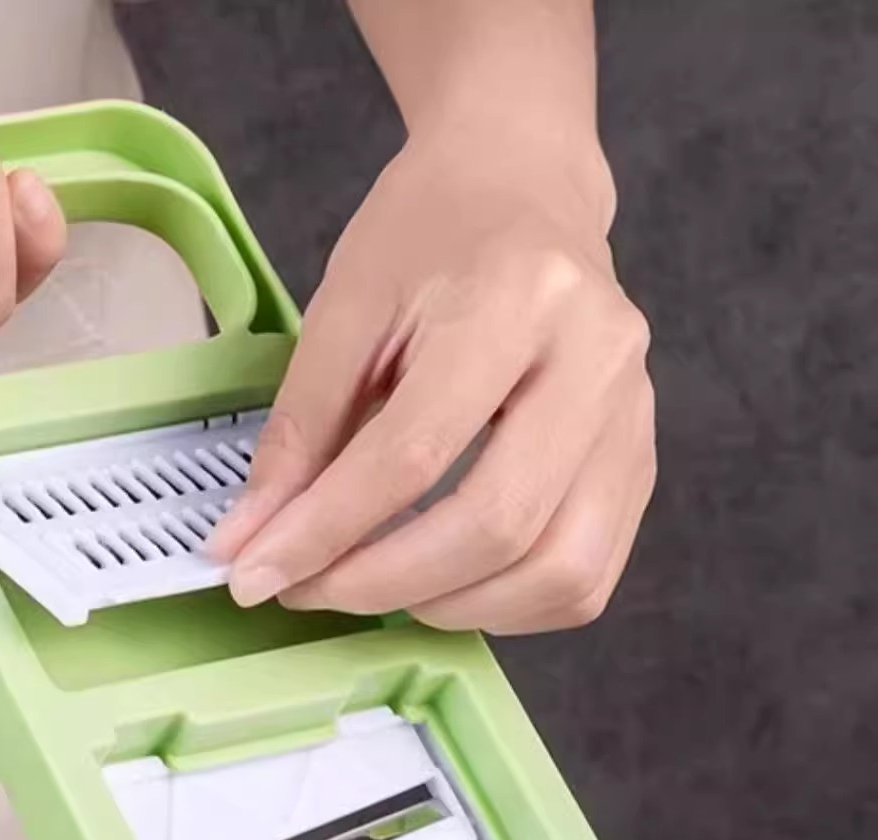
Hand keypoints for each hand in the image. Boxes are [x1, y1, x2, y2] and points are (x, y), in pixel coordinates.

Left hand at [214, 131, 654, 633]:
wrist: (522, 184)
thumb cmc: (430, 236)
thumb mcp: (344, 310)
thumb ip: (297, 435)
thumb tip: (248, 547)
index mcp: (518, 299)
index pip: (413, 455)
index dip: (326, 532)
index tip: (256, 575)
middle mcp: (597, 360)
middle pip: (495, 526)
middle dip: (384, 583)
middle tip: (308, 589)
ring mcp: (633, 417)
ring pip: (556, 573)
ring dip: (448, 607)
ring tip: (375, 584)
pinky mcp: (640, 463)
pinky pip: (583, 578)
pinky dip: (504, 605)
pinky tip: (442, 581)